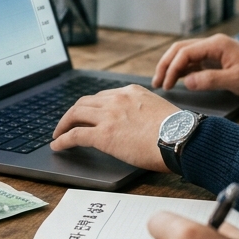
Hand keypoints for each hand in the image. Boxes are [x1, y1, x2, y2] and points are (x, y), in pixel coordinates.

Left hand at [49, 85, 179, 170]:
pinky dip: (62, 140)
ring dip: (63, 124)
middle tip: (67, 123)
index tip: (87, 114)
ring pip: (75, 114)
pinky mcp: (103, 135)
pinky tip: (57, 146)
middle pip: (85, 102)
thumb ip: (145, 112)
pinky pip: (75, 135)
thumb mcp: (159, 110)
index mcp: (131, 92)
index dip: (92, 106)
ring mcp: (108, 116)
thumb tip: (141, 125)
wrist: (180, 138)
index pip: (103, 96)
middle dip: (73, 113)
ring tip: (58, 134)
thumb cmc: (177, 131)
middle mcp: (117, 99)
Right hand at [153, 33, 238, 97]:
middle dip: (166, 64)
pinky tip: (176, 81)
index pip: (185, 52)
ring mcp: (214, 51)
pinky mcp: (216, 59)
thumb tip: (186, 82)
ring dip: (172, 66)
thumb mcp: (236, 81)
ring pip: (185, 54)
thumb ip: (210, 80)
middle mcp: (213, 44)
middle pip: (180, 49)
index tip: (166, 84)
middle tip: (156, 82)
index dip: (172, 68)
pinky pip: (194, 62)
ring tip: (162, 82)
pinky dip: (182, 70)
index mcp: (217, 44)